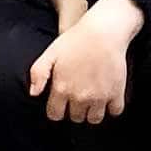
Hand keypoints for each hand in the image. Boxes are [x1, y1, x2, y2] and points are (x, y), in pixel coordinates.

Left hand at [28, 0, 140, 122]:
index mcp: (62, 89)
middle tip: (79, 95)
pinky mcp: (116, 93)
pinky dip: (112, 107)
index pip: (55, 115)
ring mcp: (99, 97)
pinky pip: (115, 111)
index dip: (57, 109)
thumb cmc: (76, 40)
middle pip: (76, 117)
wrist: (104, 31)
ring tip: (93, 98)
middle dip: (75, 109)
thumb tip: (34, 94)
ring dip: (92, 111)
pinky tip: (108, 96)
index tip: (62, 102)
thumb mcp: (50, 53)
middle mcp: (80, 97)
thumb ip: (38, 74)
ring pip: (94, 119)